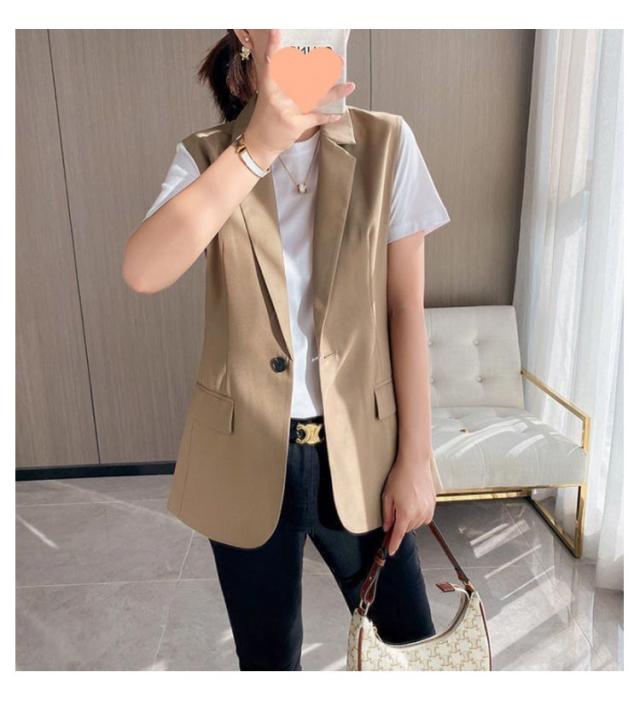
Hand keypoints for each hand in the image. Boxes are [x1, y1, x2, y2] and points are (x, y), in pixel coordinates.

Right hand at [244, 29, 355, 159]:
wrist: (260, 142)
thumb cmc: (267, 118)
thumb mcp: (270, 96)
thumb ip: (284, 83)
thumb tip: (308, 70)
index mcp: (269, 85)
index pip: (271, 62)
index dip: (272, 45)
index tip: (276, 30)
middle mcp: (277, 95)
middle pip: (303, 77)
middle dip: (324, 69)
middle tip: (338, 60)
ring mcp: (286, 109)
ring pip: (315, 97)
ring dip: (335, 92)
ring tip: (349, 85)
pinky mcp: (294, 124)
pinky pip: (316, 117)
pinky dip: (328, 116)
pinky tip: (338, 114)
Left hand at [381, 454, 436, 555]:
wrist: (415, 463)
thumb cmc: (400, 476)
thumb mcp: (387, 496)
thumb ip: (387, 514)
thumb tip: (387, 527)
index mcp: (406, 513)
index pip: (398, 535)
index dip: (394, 545)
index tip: (391, 551)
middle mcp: (419, 514)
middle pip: (407, 529)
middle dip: (400, 523)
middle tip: (395, 508)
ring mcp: (428, 510)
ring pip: (416, 523)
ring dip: (410, 518)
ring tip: (405, 501)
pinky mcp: (433, 504)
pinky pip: (425, 516)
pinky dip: (418, 513)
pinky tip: (414, 501)